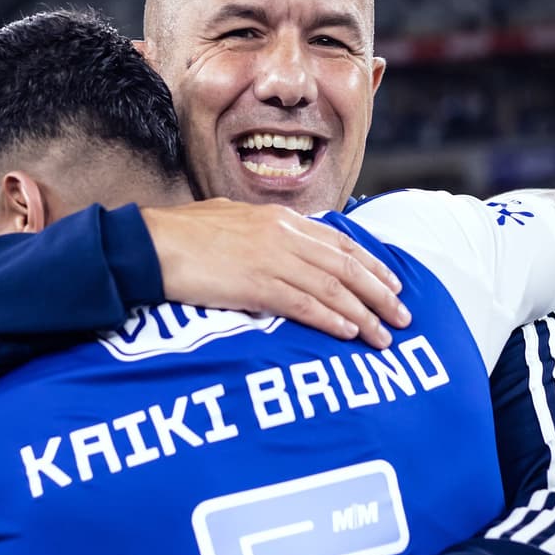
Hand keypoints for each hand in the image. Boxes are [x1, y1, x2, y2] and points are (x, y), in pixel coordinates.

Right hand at [141, 199, 410, 347]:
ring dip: (364, 314)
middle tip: (403, 315)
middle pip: (345, 266)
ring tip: (385, 336)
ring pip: (332, 288)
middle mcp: (283, 236)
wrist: (151, 243)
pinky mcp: (256, 286)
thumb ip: (263, 232)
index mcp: (279, 219)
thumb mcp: (231, 219)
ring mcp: (271, 259)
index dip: (370, 263)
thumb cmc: (182, 233)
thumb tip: (281, 243)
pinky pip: (304, 305)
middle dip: (380, 293)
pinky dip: (331, 320)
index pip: (338, 241)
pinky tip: (349, 333)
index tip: (392, 282)